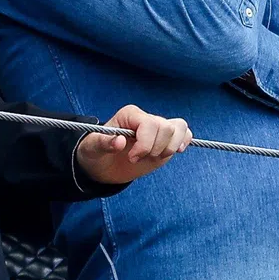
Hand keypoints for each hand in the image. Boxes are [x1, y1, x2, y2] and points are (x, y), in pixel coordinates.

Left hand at [75, 105, 191, 185]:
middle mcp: (147, 119)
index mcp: (130, 115)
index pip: (150, 124)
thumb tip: (120, 141)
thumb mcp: (93, 148)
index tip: (132, 158)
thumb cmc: (97, 152)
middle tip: (138, 158)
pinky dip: (183, 143)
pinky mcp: (167, 140)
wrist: (104, 165)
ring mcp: (158, 129)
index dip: (145, 144)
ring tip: (153, 156)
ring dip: (168, 148)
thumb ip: (104, 143)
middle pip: (167, 128)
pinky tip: (172, 152)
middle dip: (155, 149)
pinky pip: (185, 133)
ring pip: (180, 128)